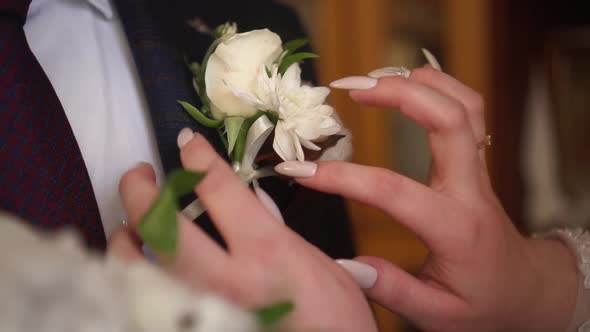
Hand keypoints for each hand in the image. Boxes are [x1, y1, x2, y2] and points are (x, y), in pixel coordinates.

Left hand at [108, 133, 377, 331]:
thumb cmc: (335, 317)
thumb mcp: (316, 261)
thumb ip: (277, 230)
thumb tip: (246, 203)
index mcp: (266, 252)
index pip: (218, 189)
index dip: (198, 157)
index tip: (188, 143)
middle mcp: (226, 279)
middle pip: (162, 225)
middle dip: (141, 191)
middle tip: (139, 175)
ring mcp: (204, 307)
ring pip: (139, 268)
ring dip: (126, 238)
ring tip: (127, 224)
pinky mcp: (196, 324)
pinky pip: (151, 296)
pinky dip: (136, 276)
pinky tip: (139, 266)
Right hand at [278, 66, 578, 330]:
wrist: (525, 289)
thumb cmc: (483, 304)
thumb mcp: (438, 313)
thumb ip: (394, 290)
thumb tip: (348, 265)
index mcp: (456, 228)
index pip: (394, 191)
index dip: (343, 178)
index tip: (301, 172)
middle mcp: (471, 189)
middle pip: (449, 120)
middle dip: (398, 94)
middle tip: (347, 88)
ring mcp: (478, 170)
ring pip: (464, 104)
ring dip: (419, 81)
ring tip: (371, 79)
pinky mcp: (476, 161)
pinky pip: (467, 109)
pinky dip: (438, 86)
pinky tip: (405, 83)